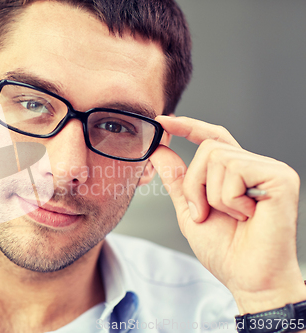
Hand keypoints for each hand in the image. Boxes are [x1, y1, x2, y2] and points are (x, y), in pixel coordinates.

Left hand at [150, 115, 305, 313]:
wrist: (248, 278)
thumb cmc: (225, 250)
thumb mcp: (190, 209)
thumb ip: (176, 180)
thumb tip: (158, 150)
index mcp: (236, 172)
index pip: (212, 138)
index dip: (188, 127)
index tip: (163, 121)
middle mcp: (254, 166)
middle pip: (208, 148)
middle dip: (194, 184)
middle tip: (204, 213)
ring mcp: (269, 169)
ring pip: (216, 157)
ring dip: (211, 195)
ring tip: (232, 217)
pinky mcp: (280, 177)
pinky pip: (234, 169)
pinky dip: (229, 199)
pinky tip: (247, 216)